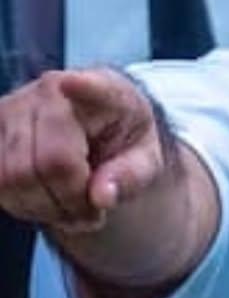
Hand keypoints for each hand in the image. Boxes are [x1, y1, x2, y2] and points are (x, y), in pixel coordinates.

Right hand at [0, 69, 164, 233]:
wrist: (98, 125)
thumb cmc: (124, 140)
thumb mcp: (146, 158)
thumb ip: (131, 176)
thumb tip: (102, 196)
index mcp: (103, 90)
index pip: (89, 89)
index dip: (81, 86)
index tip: (72, 82)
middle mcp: (49, 91)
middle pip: (48, 163)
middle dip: (70, 202)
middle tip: (92, 215)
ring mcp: (11, 109)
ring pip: (12, 178)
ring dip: (44, 208)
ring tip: (72, 209)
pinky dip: (21, 204)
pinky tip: (47, 201)